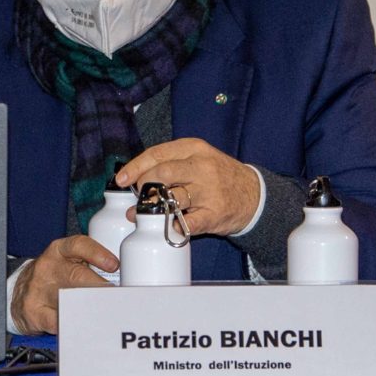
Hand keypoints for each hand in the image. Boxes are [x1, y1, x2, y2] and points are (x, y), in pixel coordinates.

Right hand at [11, 235, 117, 335]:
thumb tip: (125, 277)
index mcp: (58, 251)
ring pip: (69, 300)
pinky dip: (75, 325)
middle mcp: (48, 268)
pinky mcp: (35, 311)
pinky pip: (59, 321)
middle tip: (119, 297)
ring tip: (108, 314)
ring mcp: (39, 290)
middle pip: (77, 276)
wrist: (19, 293)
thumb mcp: (66, 261)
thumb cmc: (52, 276)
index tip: (114, 265)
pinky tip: (86, 327)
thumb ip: (90, 264)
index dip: (97, 254)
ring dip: (91, 308)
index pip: (78, 245)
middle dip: (101, 287)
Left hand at [115, 138, 259, 236]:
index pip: (157, 154)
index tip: (121, 179)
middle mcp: (202, 167)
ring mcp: (209, 191)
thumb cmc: (218, 176)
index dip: (135, 167)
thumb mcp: (197, 159)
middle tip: (139, 196)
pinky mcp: (213, 214)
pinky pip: (186, 223)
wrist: (254, 195)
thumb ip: (169, 163)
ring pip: (171, 198)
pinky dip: (172, 226)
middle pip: (162, 173)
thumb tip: (134, 178)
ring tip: (143, 214)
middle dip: (143, 186)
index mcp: (194, 149)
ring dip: (151, 208)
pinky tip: (167, 226)